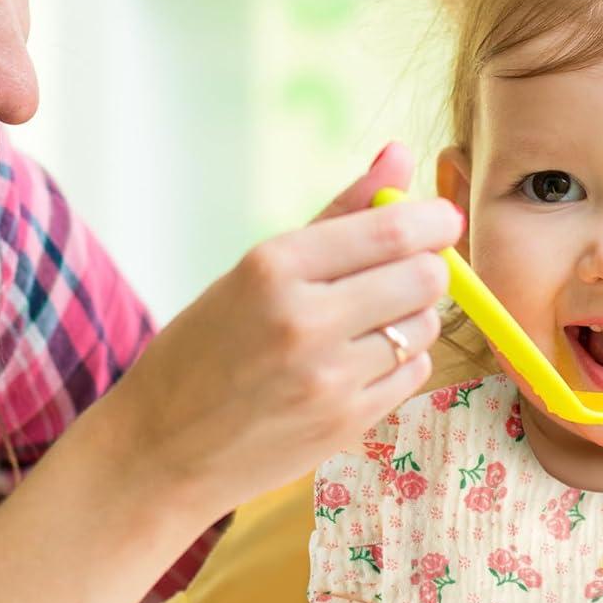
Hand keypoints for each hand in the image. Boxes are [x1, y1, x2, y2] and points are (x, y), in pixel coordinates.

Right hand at [111, 142, 460, 518]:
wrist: (161, 449)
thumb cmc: (206, 346)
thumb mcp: (255, 269)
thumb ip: (338, 212)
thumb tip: (399, 154)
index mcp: (274, 267)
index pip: (392, 230)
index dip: (433, 221)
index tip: (440, 219)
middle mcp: (304, 320)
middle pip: (424, 277)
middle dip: (427, 266)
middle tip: (403, 270)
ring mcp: (329, 379)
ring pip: (424, 325)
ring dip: (412, 316)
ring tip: (368, 321)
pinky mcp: (346, 423)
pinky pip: (414, 372)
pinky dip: (400, 359)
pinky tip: (360, 360)